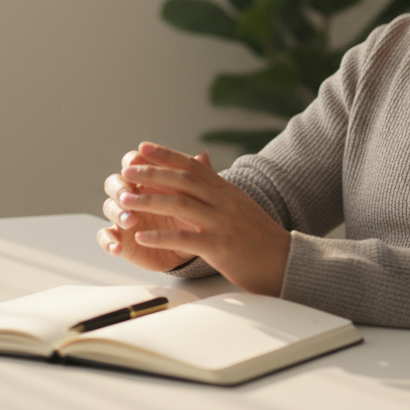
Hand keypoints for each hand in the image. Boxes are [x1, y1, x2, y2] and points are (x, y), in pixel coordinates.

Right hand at [98, 148, 197, 272]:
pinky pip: (106, 238)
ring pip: (109, 207)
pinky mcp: (121, 239)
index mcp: (147, 180)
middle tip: (128, 195)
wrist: (191, 247)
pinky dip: (108, 242)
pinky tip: (118, 248)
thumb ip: (196, 178)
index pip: (133, 163)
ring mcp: (123, 217)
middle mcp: (132, 196)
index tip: (136, 162)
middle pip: (114, 182)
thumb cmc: (190, 217)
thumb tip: (203, 156)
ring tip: (130, 220)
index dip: (132, 161)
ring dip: (117, 212)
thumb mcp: (196, 200)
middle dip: (119, 187)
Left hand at [106, 142, 290, 295]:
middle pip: (182, 179)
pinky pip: (185, 239)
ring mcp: (223, 223)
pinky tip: (141, 237)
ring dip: (148, 201)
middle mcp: (224, 202)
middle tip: (126, 169)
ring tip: (123, 201)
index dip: (166, 154)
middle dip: (151, 173)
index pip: (193, 165)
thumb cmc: (259, 237)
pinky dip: (161, 236)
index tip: (142, 147)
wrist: (286, 262)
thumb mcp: (239, 204)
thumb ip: (217, 185)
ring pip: (180, 204)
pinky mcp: (221, 247)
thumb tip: (202, 160)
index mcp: (226, 191)